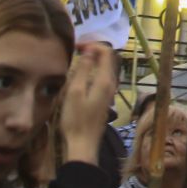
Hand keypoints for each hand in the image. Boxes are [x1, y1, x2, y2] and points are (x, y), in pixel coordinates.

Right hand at [59, 43, 116, 163]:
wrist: (83, 143)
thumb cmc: (76, 118)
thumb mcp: (75, 92)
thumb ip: (83, 70)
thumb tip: (89, 51)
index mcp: (105, 80)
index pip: (106, 52)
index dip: (92, 44)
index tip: (77, 45)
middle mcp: (111, 83)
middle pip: (107, 58)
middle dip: (93, 50)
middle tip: (76, 49)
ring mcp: (109, 91)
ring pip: (104, 68)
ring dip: (93, 60)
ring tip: (77, 59)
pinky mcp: (104, 98)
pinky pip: (101, 77)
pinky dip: (93, 70)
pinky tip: (80, 74)